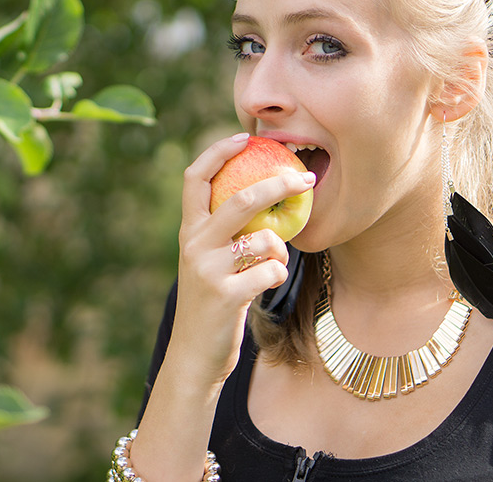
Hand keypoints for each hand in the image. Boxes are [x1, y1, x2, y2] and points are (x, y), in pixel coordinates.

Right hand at [170, 133, 315, 385]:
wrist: (194, 355)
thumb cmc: (211, 303)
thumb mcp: (208, 261)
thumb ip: (224, 233)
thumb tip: (263, 197)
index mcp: (188, 231)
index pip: (195, 177)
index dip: (218, 151)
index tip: (245, 137)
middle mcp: (194, 244)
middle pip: (240, 198)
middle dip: (277, 184)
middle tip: (304, 178)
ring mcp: (208, 269)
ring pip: (263, 237)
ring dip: (281, 246)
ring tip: (275, 260)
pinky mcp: (225, 294)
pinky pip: (271, 270)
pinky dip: (278, 273)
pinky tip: (267, 284)